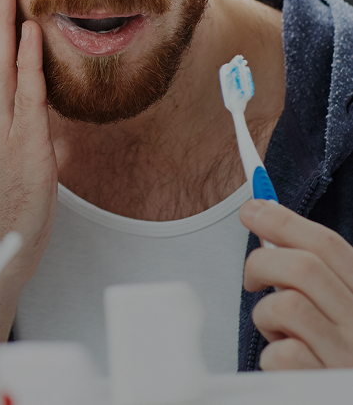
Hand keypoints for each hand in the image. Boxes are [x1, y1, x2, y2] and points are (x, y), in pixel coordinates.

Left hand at [240, 198, 352, 368]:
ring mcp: (346, 355)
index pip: (328, 245)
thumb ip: (311, 269)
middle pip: (304, 267)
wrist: (347, 403)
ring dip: (266, 314)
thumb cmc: (334, 347)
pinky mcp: (325, 383)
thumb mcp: (334, 304)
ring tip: (276, 330)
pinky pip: (283, 353)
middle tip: (252, 278)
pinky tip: (284, 362)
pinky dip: (271, 355)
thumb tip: (264, 214)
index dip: (284, 221)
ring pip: (287, 306)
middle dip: (262, 262)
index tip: (252, 210)